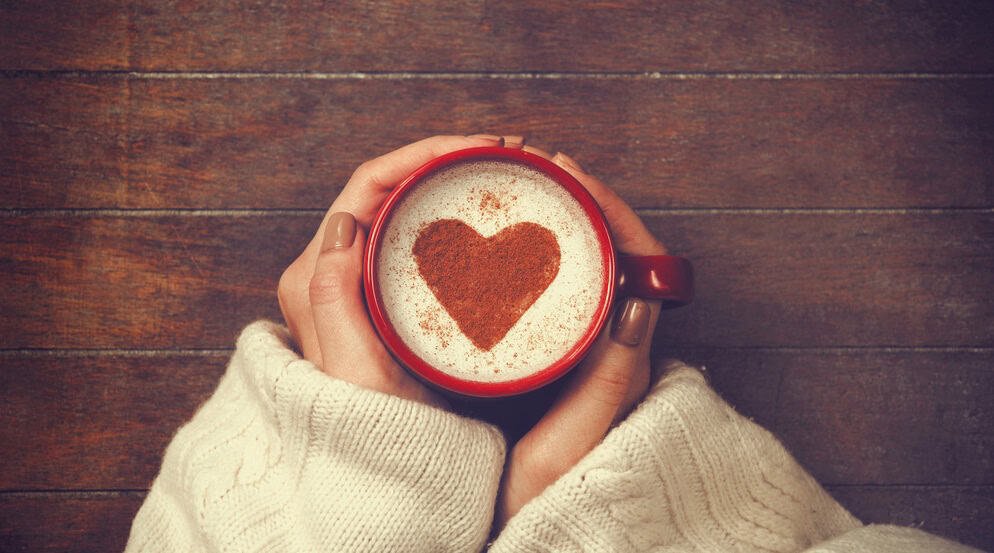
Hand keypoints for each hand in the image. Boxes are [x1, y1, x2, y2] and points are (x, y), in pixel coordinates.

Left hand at [277, 135, 504, 406]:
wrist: (387, 481)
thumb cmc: (374, 433)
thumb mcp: (354, 371)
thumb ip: (333, 297)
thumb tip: (344, 221)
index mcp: (316, 277)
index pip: (368, 187)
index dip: (424, 154)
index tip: (481, 149)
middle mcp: (331, 273)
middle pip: (387, 189)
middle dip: (445, 160)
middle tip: (507, 155)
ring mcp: (359, 285)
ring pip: (403, 211)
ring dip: (450, 184)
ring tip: (505, 174)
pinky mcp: (385, 301)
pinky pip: (415, 240)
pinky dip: (452, 217)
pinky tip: (489, 218)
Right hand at [494, 146, 667, 527]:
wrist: (530, 539)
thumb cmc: (549, 502)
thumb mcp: (569, 446)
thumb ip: (608, 382)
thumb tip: (639, 303)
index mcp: (630, 359)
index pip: (638, 262)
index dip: (608, 210)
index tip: (570, 176)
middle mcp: (619, 348)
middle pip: (614, 254)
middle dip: (583, 204)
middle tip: (539, 170)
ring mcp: (592, 351)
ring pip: (587, 269)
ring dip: (563, 225)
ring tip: (525, 193)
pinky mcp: (565, 359)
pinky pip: (563, 291)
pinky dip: (540, 258)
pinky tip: (507, 248)